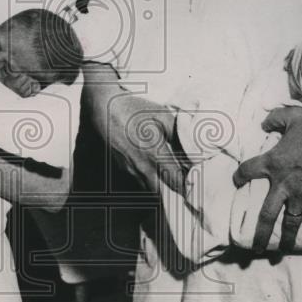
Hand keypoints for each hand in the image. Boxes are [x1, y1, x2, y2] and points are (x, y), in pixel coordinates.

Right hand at [83, 67, 181, 192]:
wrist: (104, 109)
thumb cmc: (134, 110)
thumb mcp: (162, 115)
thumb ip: (178, 134)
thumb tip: (191, 148)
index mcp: (155, 155)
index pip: (176, 181)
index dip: (188, 186)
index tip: (197, 183)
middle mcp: (142, 167)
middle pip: (163, 192)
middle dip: (175, 192)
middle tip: (187, 188)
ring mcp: (130, 169)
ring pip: (150, 188)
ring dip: (161, 187)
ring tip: (172, 180)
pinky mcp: (122, 167)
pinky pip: (139, 180)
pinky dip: (149, 180)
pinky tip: (154, 170)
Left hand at [232, 106, 301, 253]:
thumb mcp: (292, 116)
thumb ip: (275, 118)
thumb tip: (264, 122)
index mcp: (273, 163)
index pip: (248, 170)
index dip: (239, 174)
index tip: (236, 180)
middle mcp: (283, 184)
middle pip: (266, 214)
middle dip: (260, 232)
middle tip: (254, 248)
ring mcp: (301, 195)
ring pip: (290, 222)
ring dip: (285, 238)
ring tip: (279, 252)